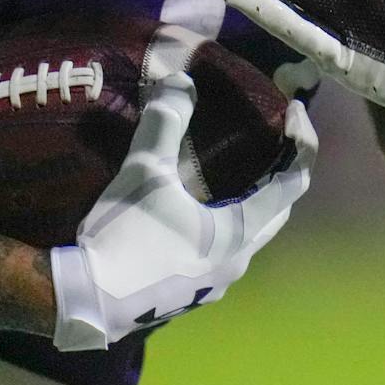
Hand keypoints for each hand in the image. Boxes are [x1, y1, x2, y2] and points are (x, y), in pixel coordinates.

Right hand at [51, 72, 315, 351]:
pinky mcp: (190, 295)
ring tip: (230, 172)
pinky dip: (222, 226)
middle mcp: (237, 262)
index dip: (300, 142)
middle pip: (276, 211)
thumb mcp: (144, 172)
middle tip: (268, 138)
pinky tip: (193, 213)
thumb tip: (180, 81)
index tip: (292, 111)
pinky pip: (220, 254)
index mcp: (239, 232)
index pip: (293, 182)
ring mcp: (215, 284)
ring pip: (248, 236)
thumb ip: (165, 123)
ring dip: (249, 203)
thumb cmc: (124, 237)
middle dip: (280, 172)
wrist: (84, 304)